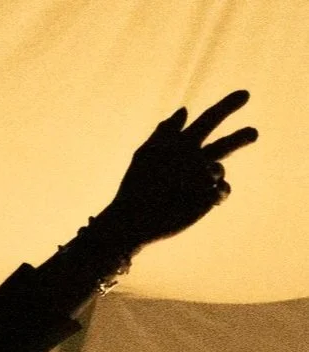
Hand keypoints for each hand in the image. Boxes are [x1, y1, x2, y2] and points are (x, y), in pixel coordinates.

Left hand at [105, 90, 257, 248]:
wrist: (134, 219)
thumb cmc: (137, 186)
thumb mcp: (149, 153)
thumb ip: (167, 132)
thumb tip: (184, 110)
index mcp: (184, 145)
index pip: (210, 120)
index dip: (227, 107)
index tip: (245, 95)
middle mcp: (196, 161)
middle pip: (225, 144)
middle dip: (240, 137)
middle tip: (254, 133)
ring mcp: (202, 181)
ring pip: (220, 169)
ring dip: (213, 171)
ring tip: (200, 179)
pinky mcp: (206, 201)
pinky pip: (223, 191)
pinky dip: (222, 189)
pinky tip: (214, 191)